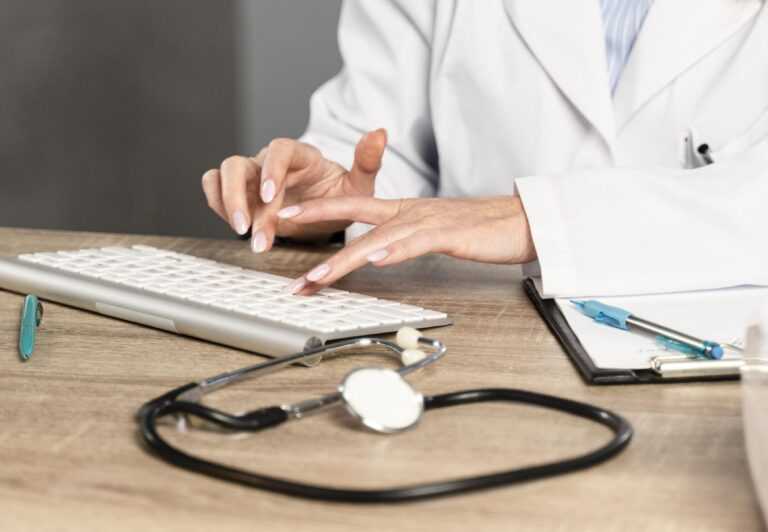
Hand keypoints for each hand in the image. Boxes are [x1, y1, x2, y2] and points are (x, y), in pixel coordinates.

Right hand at [201, 129, 387, 250]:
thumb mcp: (359, 185)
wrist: (326, 213)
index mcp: (299, 155)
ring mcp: (250, 178)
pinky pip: (215, 191)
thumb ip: (367, 162)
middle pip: (239, 164)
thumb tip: (380, 133)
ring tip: (243, 233)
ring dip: (226, 203)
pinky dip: (218, 204)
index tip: (270, 196)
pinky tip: (236, 227)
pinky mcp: (239, 194)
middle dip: (239, 196)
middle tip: (248, 228)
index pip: (278, 150)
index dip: (270, 170)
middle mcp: (269, 163)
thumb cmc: (340, 197)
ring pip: (221, 176)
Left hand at [278, 195, 536, 293]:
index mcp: (404, 209)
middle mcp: (410, 210)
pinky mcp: (451, 235)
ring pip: (377, 236)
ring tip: (316, 276)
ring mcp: (429, 221)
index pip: (353, 204)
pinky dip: (393, 251)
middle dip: (314, 216)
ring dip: (344, 257)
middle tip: (280, 224)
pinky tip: (374, 260)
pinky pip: (416, 242)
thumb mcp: (433, 232)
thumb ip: (403, 239)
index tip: (287, 213)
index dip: (319, 206)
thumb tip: (377, 252)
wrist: (522, 221)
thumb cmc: (480, 231)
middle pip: (354, 210)